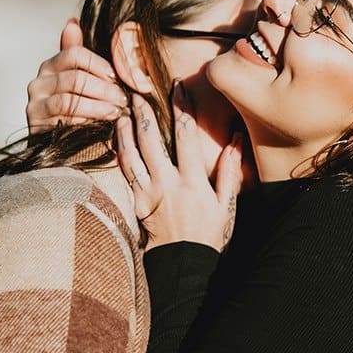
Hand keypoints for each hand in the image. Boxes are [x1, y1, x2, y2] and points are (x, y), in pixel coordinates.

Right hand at [26, 18, 127, 131]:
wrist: (64, 146)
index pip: (75, 54)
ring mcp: (35, 104)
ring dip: (98, 106)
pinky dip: (84, 120)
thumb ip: (81, 57)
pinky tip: (100, 125)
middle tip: (123, 100)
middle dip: (103, 89)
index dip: (99, 64)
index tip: (117, 77)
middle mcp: (38, 82)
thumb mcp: (83, 82)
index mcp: (51, 65)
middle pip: (74, 78)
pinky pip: (62, 119)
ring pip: (69, 99)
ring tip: (116, 112)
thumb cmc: (79, 109)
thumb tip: (72, 22)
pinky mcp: (36, 124)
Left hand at [115, 84, 241, 250]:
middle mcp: (168, 183)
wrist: (183, 265)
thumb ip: (230, 172)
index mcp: (193, 181)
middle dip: (145, 113)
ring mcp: (148, 193)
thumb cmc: (208, 236)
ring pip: (132, 154)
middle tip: (137, 93)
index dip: (182, 108)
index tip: (178, 88)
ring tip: (121, 112)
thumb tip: (235, 140)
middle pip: (153, 139)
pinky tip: (117, 140)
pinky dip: (120, 154)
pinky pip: (125, 174)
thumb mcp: (226, 206)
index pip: (186, 135)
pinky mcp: (136, 203)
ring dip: (126, 131)